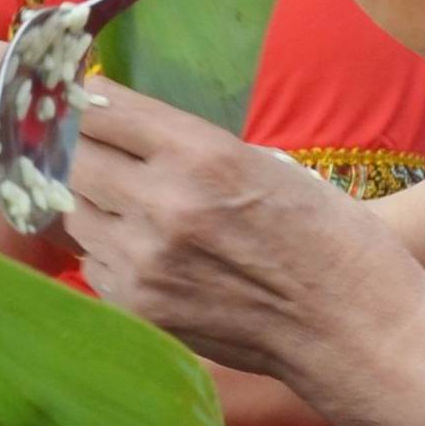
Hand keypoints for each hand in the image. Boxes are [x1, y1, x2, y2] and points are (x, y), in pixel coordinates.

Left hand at [58, 83, 424, 403]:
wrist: (351, 327)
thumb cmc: (327, 237)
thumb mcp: (270, 164)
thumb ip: (195, 149)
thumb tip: (132, 135)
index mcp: (204, 155)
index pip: (103, 107)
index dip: (86, 99)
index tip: (81, 99)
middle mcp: (164, 203)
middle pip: (73, 158)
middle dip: (79, 150)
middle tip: (94, 151)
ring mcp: (145, 261)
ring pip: (74, 212)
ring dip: (91, 203)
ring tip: (127, 206)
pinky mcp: (139, 308)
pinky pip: (94, 263)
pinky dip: (108, 251)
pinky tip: (147, 253)